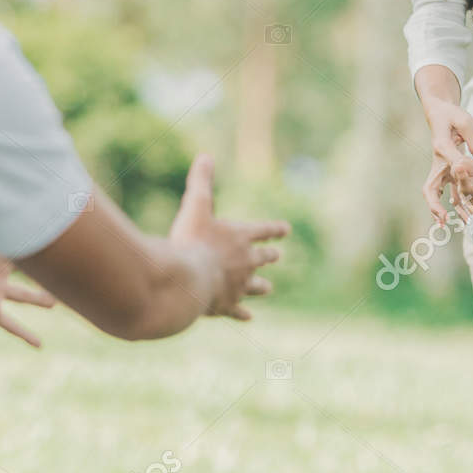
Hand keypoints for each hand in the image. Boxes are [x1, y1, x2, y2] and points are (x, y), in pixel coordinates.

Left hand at [0, 236, 56, 347]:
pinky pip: (9, 324)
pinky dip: (24, 334)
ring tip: (54, 303)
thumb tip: (38, 237)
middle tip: (61, 268)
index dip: (38, 245)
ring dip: (39, 299)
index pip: (23, 247)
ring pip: (23, 295)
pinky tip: (39, 344)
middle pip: (26, 270)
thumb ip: (13, 241)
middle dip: (40, 269)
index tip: (58, 244)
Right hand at [168, 154, 289, 320]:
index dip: (275, 229)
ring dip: (261, 286)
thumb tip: (205, 155)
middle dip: (269, 256)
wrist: (186, 280)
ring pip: (256, 287)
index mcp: (241, 237)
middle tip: (276, 255)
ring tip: (268, 288)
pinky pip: (238, 310)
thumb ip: (201, 181)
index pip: (264, 230)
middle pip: (263, 258)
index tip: (286, 229)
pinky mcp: (226, 306)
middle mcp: (245, 263)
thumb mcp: (195, 206)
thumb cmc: (191, 241)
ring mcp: (237, 287)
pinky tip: (248, 317)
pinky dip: (242, 313)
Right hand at [421, 99, 472, 224]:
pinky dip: (457, 206)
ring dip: (448, 211)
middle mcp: (439, 162)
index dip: (459, 167)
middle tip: (449, 220)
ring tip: (463, 224)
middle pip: (433, 188)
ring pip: (440, 196)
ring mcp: (442, 170)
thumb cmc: (452, 116)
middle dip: (440, 205)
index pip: (450, 160)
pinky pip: (451, 193)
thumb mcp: (465, 121)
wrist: (440, 115)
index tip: (463, 172)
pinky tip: (465, 218)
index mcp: (442, 146)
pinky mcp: (449, 173)